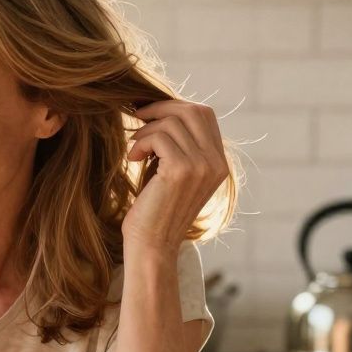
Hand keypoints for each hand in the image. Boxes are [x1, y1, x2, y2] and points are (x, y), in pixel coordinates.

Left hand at [122, 100, 228, 252]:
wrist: (151, 245)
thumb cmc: (156, 209)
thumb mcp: (174, 173)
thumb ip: (180, 146)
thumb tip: (164, 109)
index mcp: (219, 163)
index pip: (204, 114)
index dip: (175, 106)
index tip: (149, 114)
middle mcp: (216, 163)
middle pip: (192, 111)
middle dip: (160, 108)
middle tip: (137, 118)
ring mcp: (202, 166)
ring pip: (172, 122)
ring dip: (146, 130)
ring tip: (134, 149)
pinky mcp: (182, 171)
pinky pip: (159, 137)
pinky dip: (141, 142)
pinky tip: (133, 158)